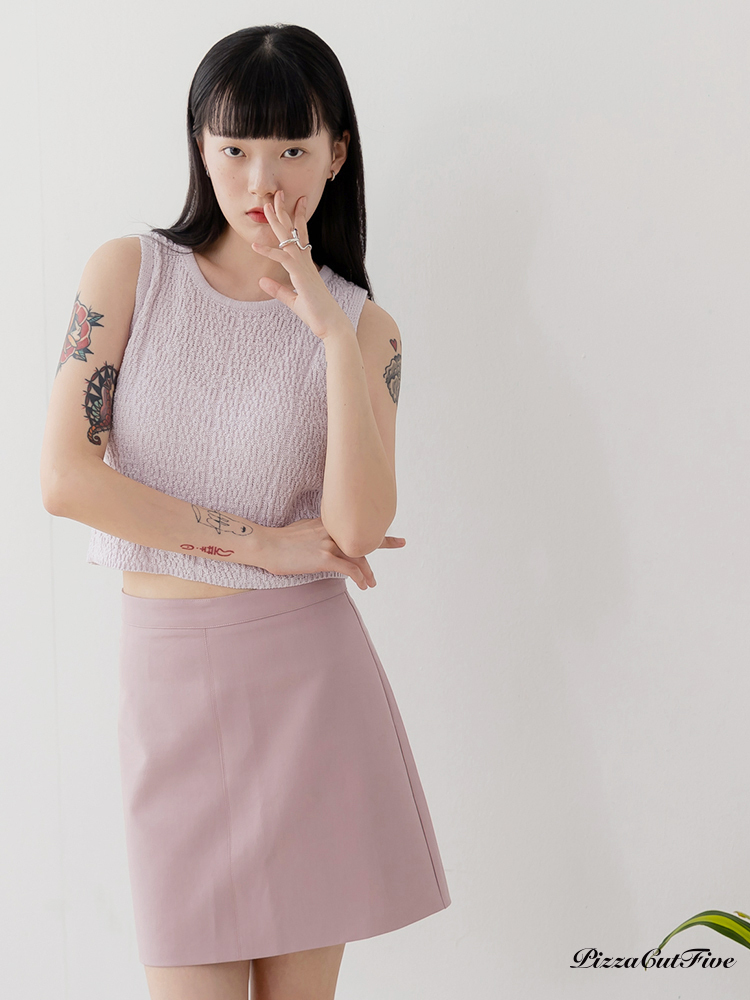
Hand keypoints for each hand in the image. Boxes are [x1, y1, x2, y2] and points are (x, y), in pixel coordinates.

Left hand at [251, 190, 348, 339]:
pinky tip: (255, 245)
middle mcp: (306, 262)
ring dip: (276, 222)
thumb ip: (278, 289)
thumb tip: (262, 280)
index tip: (296, 202)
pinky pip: (283, 258)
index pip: (301, 236)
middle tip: (278, 193)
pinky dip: (268, 251)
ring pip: (289, 238)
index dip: (297, 218)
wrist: (332, 326)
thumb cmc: (317, 315)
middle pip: (295, 231)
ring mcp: (304, 268)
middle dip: (285, 211)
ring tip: (265, 206)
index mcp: (307, 266)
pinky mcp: (301, 276)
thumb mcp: (292, 301)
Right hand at [259, 517, 405, 590]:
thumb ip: (319, 532)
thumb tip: (327, 540)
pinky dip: (360, 578)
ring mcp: (329, 544)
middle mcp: (332, 530)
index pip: (356, 524)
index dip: (375, 525)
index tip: (390, 522)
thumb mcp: (303, 530)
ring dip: (368, 572)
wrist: (267, 545)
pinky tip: (364, 585)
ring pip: (359, 557)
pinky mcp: (324, 558)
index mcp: (328, 523)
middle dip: (384, 541)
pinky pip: (349, 569)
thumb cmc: (280, 541)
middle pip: (364, 538)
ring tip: (372, 584)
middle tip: (401, 543)